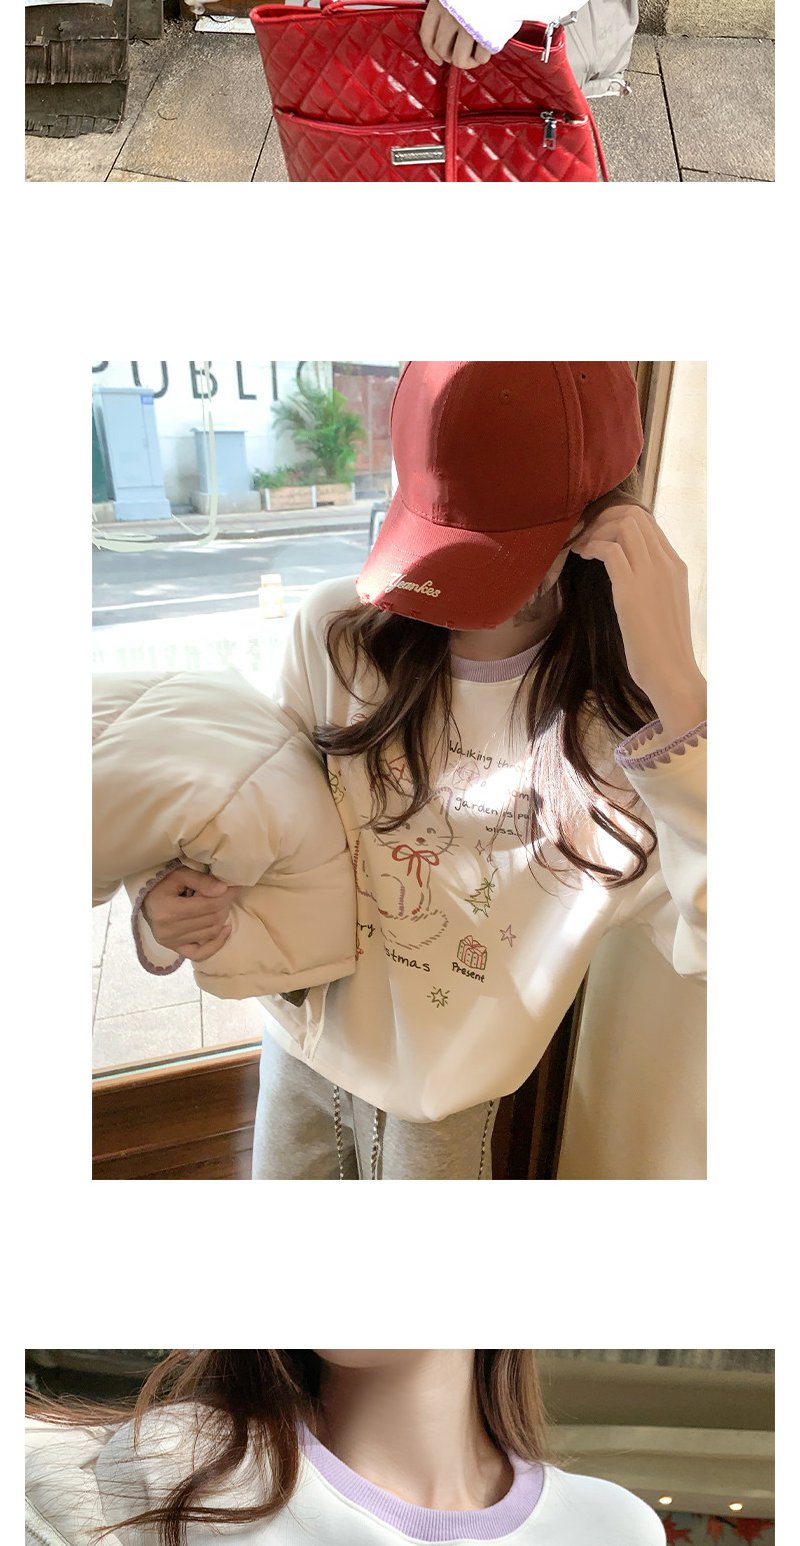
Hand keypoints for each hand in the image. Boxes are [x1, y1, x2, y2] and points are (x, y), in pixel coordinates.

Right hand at [141, 867, 242, 961]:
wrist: (146, 900)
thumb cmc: (162, 884)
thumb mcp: (179, 875)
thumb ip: (201, 881)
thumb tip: (224, 889)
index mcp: (168, 910)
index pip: (208, 905)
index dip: (225, 896)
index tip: (234, 887)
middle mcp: (168, 930)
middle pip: (211, 919)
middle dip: (225, 905)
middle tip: (230, 894)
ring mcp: (171, 942)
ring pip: (210, 933)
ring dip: (222, 918)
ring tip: (223, 905)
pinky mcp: (175, 949)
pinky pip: (201, 953)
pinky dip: (217, 944)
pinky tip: (225, 929)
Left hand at [420, 0, 491, 68]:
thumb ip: (448, 8)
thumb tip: (446, 35)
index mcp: (440, 2)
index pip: (427, 35)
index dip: (432, 52)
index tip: (438, 59)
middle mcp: (451, 14)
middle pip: (442, 50)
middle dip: (451, 58)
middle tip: (461, 56)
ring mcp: (468, 25)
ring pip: (459, 59)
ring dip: (468, 61)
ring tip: (475, 55)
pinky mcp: (486, 34)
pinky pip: (480, 57)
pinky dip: (483, 57)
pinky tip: (487, 48)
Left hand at [570, 502, 706, 738]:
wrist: (671, 672)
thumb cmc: (663, 649)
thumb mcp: (662, 607)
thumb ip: (651, 586)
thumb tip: (628, 578)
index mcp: (676, 566)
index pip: (648, 523)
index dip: (618, 522)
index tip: (598, 534)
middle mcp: (667, 563)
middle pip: (636, 516)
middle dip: (604, 519)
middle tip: (585, 536)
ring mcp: (652, 574)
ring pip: (624, 525)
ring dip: (597, 530)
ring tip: (581, 546)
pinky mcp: (632, 589)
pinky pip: (610, 549)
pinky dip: (592, 546)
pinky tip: (582, 555)